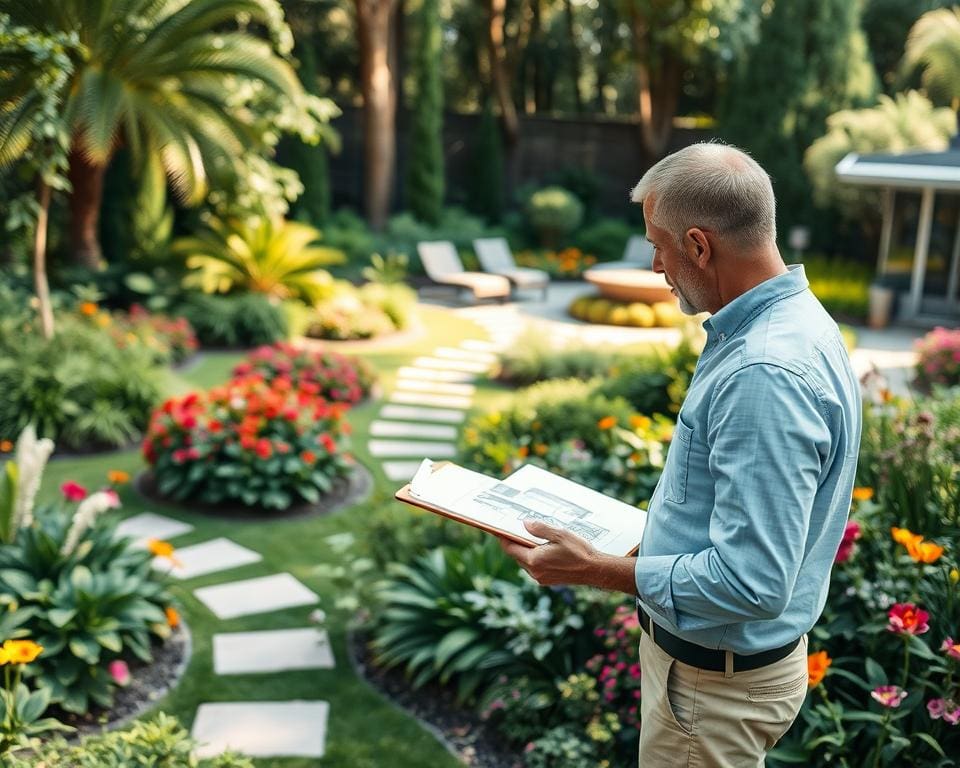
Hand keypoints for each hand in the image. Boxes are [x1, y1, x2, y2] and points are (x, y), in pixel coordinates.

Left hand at [498, 520, 638, 594]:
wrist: (595, 570)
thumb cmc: (579, 552)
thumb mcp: (560, 534)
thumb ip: (540, 529)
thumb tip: (525, 524)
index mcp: (534, 560)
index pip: (510, 548)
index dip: (503, 537)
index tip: (498, 529)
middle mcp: (534, 572)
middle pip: (517, 555)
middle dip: (515, 542)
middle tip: (516, 529)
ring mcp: (541, 578)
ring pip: (525, 562)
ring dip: (526, 550)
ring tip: (532, 537)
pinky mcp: (548, 580)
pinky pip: (534, 567)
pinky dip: (535, 557)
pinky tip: (544, 548)